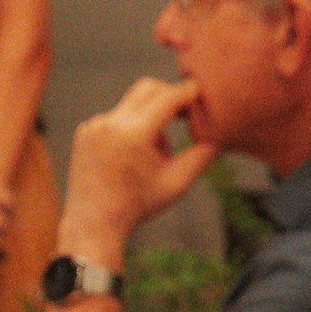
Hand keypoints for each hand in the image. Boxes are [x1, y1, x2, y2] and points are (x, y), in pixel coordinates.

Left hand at [62, 79, 217, 262]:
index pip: (168, 96)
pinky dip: (133, 126)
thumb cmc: (138, 205)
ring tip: (154, 153)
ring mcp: (94, 125)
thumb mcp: (179, 181)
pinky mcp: (85, 130)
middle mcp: (109, 123)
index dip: (190, 93)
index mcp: (133, 134)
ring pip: (133, 104)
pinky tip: (133, 155)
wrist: (94, 223)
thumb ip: (204, 153)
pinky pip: (117, 116)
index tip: (206, 95)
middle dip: (171, 96)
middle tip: (187, 115)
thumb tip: (224, 133)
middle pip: (148, 88)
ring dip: (151, 117)